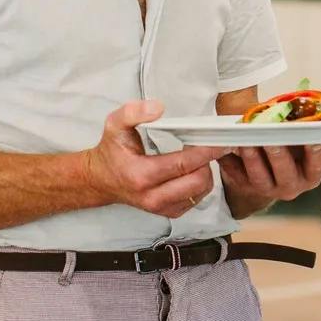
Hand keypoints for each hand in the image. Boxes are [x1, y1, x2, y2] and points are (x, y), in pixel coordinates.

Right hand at [86, 100, 228, 217]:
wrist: (101, 180)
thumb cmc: (111, 152)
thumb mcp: (114, 125)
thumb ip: (133, 112)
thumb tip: (158, 108)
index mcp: (141, 175)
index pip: (183, 164)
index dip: (205, 151)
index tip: (219, 140)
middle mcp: (152, 196)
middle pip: (198, 181)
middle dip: (208, 162)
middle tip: (207, 145)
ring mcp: (161, 208)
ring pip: (201, 192)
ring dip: (206, 172)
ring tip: (198, 156)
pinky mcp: (168, 212)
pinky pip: (196, 199)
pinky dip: (201, 184)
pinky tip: (192, 170)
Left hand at [219, 132, 320, 216]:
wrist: (265, 157)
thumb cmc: (292, 146)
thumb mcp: (313, 141)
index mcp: (311, 174)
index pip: (317, 165)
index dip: (315, 152)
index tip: (311, 138)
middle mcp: (291, 186)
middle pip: (286, 175)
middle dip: (279, 156)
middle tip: (272, 139)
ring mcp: (266, 188)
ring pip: (260, 177)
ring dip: (253, 159)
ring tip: (246, 141)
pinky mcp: (244, 186)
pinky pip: (236, 177)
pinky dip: (229, 164)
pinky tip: (225, 149)